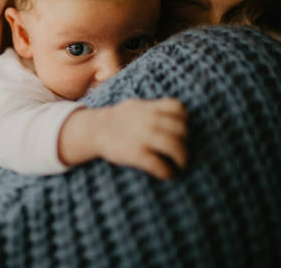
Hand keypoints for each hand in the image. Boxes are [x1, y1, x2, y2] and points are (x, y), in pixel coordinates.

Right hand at [59, 98, 187, 179]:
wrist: (95, 130)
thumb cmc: (119, 119)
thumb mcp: (136, 106)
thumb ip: (155, 108)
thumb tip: (177, 113)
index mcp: (150, 108)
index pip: (178, 109)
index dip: (184, 120)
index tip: (181, 129)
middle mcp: (149, 121)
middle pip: (181, 130)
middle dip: (185, 143)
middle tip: (182, 152)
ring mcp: (143, 137)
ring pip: (175, 148)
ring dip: (182, 159)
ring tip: (181, 165)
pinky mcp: (136, 155)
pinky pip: (160, 165)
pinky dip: (168, 172)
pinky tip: (168, 174)